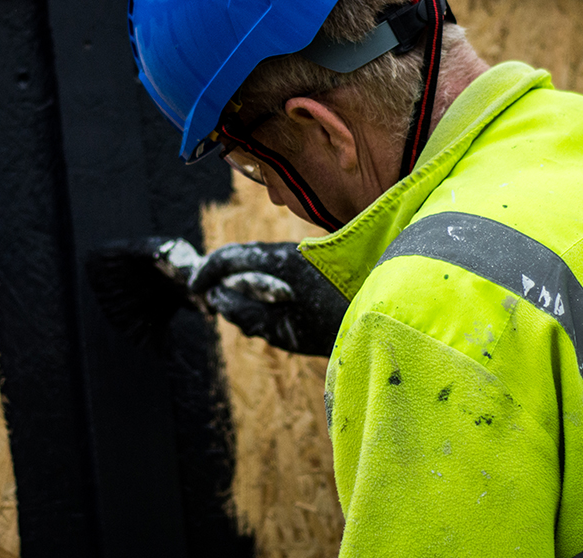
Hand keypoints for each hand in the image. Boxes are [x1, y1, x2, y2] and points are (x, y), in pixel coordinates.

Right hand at [188, 242, 347, 356]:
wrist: (386, 317)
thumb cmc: (334, 326)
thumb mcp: (281, 329)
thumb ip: (243, 312)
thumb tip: (217, 297)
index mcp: (277, 262)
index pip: (229, 257)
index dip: (206, 272)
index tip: (195, 290)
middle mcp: (288, 252)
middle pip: (242, 261)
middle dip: (226, 282)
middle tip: (218, 308)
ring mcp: (303, 257)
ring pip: (261, 266)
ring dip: (248, 287)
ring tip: (251, 317)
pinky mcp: (314, 266)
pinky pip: (279, 272)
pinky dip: (268, 288)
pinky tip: (276, 311)